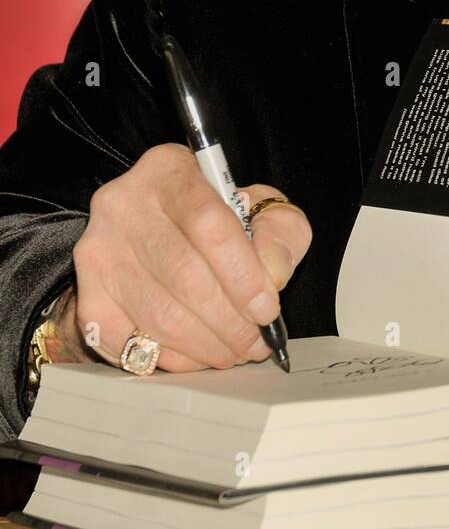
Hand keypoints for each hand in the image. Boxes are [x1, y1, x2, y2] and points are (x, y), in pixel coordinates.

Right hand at [65, 143, 311, 371]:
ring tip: (236, 351)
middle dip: (230, 320)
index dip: (243, 274)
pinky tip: (199, 356)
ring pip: (159, 313)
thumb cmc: (217, 222)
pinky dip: (173, 358)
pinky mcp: (87, 293)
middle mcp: (123, 204)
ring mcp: (98, 250)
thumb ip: (280, 233)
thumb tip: (273, 273)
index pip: (208, 223)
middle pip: (183, 273)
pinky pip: (130, 341)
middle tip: (257, 343)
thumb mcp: (261, 210)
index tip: (267, 309)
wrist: (160, 232)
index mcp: (169, 170)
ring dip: (207, 344)